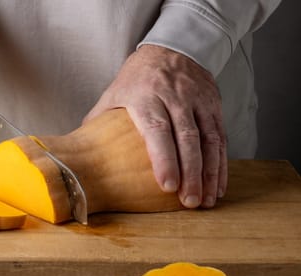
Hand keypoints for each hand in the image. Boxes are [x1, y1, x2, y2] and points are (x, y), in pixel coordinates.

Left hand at [84, 44, 226, 207]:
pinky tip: (217, 185)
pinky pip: (221, 137)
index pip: (157, 129)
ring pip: (209, 139)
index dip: (164, 158)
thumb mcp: (114, 94)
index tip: (167, 185)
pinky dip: (220, 163)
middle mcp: (175, 97)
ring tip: (207, 200)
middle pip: (187, 138)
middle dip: (191, 173)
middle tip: (190, 202)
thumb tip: (79, 155)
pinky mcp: (213, 105)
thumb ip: (99, 122)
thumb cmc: (137, 79)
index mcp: (146, 96)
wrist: (171, 48)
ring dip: (209, 172)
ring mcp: (198, 101)